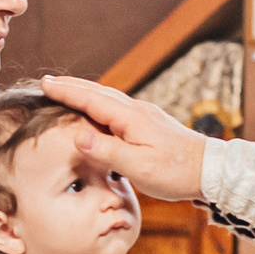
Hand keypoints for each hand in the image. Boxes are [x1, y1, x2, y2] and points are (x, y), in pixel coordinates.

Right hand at [39, 76, 208, 200]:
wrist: (210, 170)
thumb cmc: (175, 171)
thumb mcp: (138, 166)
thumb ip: (107, 151)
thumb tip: (78, 136)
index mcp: (131, 118)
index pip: (91, 99)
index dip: (67, 91)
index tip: (45, 83)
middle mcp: (136, 111)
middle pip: (98, 92)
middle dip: (71, 86)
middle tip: (48, 82)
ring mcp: (144, 115)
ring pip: (107, 98)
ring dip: (84, 92)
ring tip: (65, 91)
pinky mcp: (148, 124)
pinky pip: (116, 108)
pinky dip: (98, 103)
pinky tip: (96, 110)